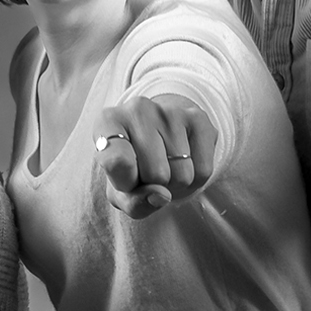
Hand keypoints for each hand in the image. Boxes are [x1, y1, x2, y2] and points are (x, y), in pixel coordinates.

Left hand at [93, 93, 218, 218]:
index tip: (126, 182)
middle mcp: (138, 109)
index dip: (126, 184)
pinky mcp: (198, 118)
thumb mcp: (121, 192)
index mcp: (107, 122)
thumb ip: (132, 202)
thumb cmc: (131, 168)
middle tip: (149, 174)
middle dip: (155, 186)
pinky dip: (195, 180)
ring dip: (176, 185)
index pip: (117, 162)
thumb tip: (161, 195)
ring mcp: (170, 111)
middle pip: (155, 175)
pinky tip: (184, 163)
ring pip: (182, 176)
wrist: (157, 137)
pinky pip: (203, 171)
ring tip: (166, 168)